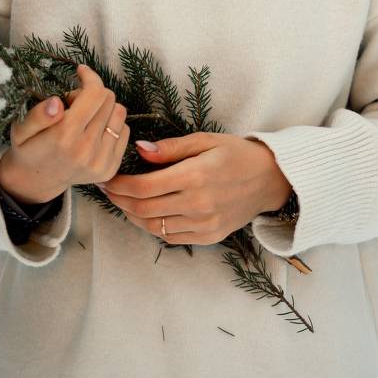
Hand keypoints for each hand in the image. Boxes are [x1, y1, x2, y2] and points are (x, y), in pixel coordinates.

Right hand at [0, 64, 129, 202]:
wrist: (36, 180)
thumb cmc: (29, 147)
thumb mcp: (21, 129)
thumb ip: (38, 115)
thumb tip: (56, 103)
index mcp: (64, 136)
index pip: (95, 93)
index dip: (90, 77)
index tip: (80, 72)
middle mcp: (86, 150)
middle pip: (109, 99)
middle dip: (92, 93)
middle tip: (74, 103)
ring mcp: (100, 162)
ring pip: (120, 112)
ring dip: (104, 108)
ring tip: (85, 117)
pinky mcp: (111, 168)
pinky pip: (125, 131)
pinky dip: (111, 124)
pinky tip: (94, 130)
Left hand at [99, 132, 291, 245]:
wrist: (270, 179)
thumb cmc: (236, 153)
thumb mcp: (205, 140)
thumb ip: (171, 148)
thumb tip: (140, 151)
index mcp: (195, 176)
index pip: (144, 186)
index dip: (120, 184)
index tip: (108, 178)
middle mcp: (198, 204)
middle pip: (144, 208)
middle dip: (120, 200)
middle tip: (108, 189)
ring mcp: (204, 224)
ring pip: (154, 227)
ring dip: (132, 216)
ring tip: (122, 202)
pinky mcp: (209, 236)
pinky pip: (171, 237)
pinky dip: (153, 227)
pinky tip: (145, 214)